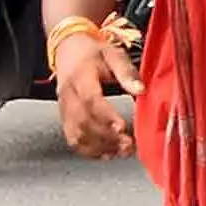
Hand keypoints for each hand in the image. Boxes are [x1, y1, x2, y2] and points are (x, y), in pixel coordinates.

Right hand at [53, 30, 137, 159]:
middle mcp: (68, 95)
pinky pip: (72, 138)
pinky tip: (107, 155)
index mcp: (80, 77)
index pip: (90, 100)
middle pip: (83, 121)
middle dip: (106, 137)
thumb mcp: (114, 55)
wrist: (69, 50)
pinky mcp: (65, 117)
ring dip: (99, 147)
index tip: (122, 128)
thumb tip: (141, 90)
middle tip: (128, 145)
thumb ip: (127, 72)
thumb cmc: (95, 53)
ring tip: (122, 152)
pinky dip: (88, 150)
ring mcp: (64, 108)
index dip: (105, 116)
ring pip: (76, 133)